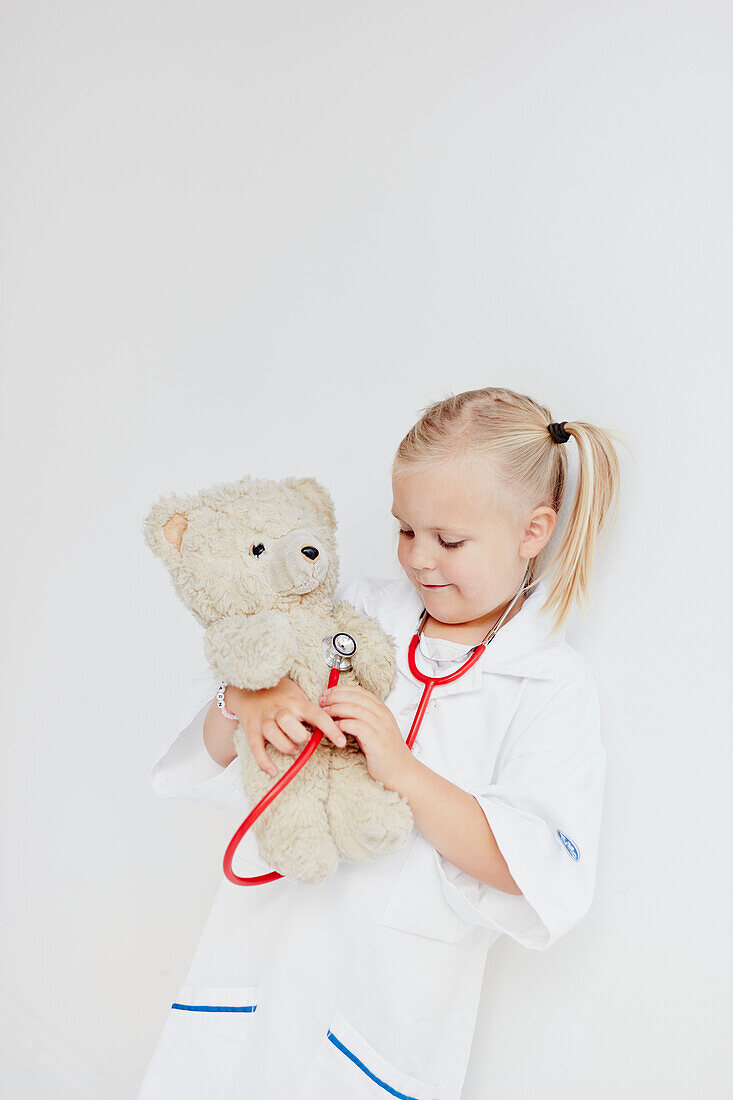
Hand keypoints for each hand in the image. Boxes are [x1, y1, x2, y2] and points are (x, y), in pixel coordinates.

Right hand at [227, 677, 346, 777]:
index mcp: (296, 702)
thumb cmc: (279, 693)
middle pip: (289, 722)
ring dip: (286, 746)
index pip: (316, 714)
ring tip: (294, 750)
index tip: (341, 741)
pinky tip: (272, 771)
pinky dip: (264, 761)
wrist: (248, 686)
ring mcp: (264, 720)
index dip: (330, 728)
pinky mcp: (251, 729)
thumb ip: (311, 709)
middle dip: (300, 735)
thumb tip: (333, 722)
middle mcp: (279, 710)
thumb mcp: (298, 694)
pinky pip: (256, 748)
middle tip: (306, 739)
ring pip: (273, 734)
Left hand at [319, 684, 414, 789]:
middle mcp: (382, 715)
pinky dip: (344, 724)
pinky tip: (335, 727)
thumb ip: (361, 719)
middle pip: (356, 697)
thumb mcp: (374, 729)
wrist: (401, 771)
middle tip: (322, 701)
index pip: (360, 691)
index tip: (328, 692)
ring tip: (325, 713)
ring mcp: (381, 727)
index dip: (341, 689)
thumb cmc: (385, 752)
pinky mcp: (377, 740)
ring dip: (337, 709)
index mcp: (382, 710)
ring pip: (356, 709)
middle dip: (336, 696)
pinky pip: (358, 726)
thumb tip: (339, 710)